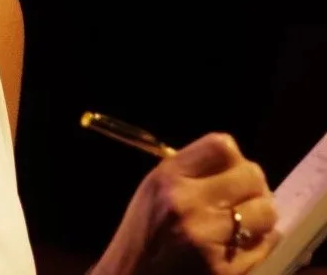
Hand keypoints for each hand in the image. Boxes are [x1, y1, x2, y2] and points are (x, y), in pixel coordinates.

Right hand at [91, 132, 280, 274]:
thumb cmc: (143, 234)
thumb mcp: (154, 190)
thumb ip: (191, 172)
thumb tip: (237, 165)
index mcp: (168, 179)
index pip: (221, 146)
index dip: (234, 157)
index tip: (231, 170)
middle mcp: (190, 204)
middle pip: (251, 176)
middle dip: (254, 186)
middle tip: (245, 197)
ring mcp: (210, 240)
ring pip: (266, 212)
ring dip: (261, 215)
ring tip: (245, 222)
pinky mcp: (227, 272)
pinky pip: (265, 246)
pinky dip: (260, 243)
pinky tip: (241, 246)